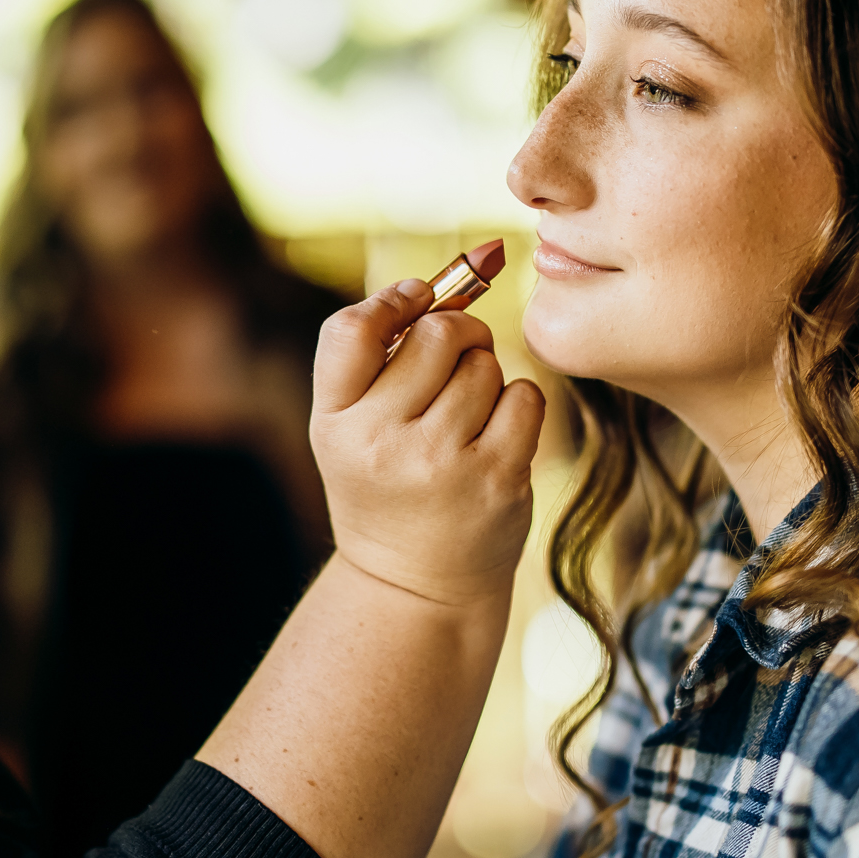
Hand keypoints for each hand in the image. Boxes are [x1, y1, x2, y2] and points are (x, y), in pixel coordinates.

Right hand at [310, 278, 544, 607]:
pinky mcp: (497, 479)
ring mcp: (441, 463)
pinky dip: (518, 406)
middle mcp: (381, 444)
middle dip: (456, 334)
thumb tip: (465, 270)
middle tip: (456, 360)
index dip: (391, 300)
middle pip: (436, 333)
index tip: (414, 302)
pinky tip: (497, 437)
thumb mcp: (353, 429)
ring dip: (486, 376)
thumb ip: (381, 354)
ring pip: (484, 364)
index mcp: (333, 424)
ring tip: (468, 417)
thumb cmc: (387, 487)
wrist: (417, 587)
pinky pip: (525, 396)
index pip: (351, 329)